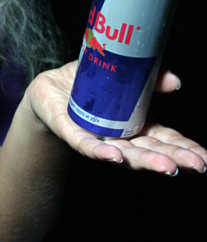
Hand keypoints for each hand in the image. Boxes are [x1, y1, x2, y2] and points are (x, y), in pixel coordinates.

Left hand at [24, 63, 206, 175]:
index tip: (204, 158)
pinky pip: (86, 145)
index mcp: (135, 125)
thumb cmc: (90, 84)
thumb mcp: (124, 74)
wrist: (50, 89)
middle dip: (173, 159)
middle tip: (195, 165)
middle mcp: (119, 137)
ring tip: (167, 167)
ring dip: (145, 160)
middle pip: (149, 151)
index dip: (184, 149)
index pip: (165, 140)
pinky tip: (114, 157)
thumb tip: (175, 80)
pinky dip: (100, 151)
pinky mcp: (71, 132)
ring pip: (123, 154)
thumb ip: (151, 76)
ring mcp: (97, 138)